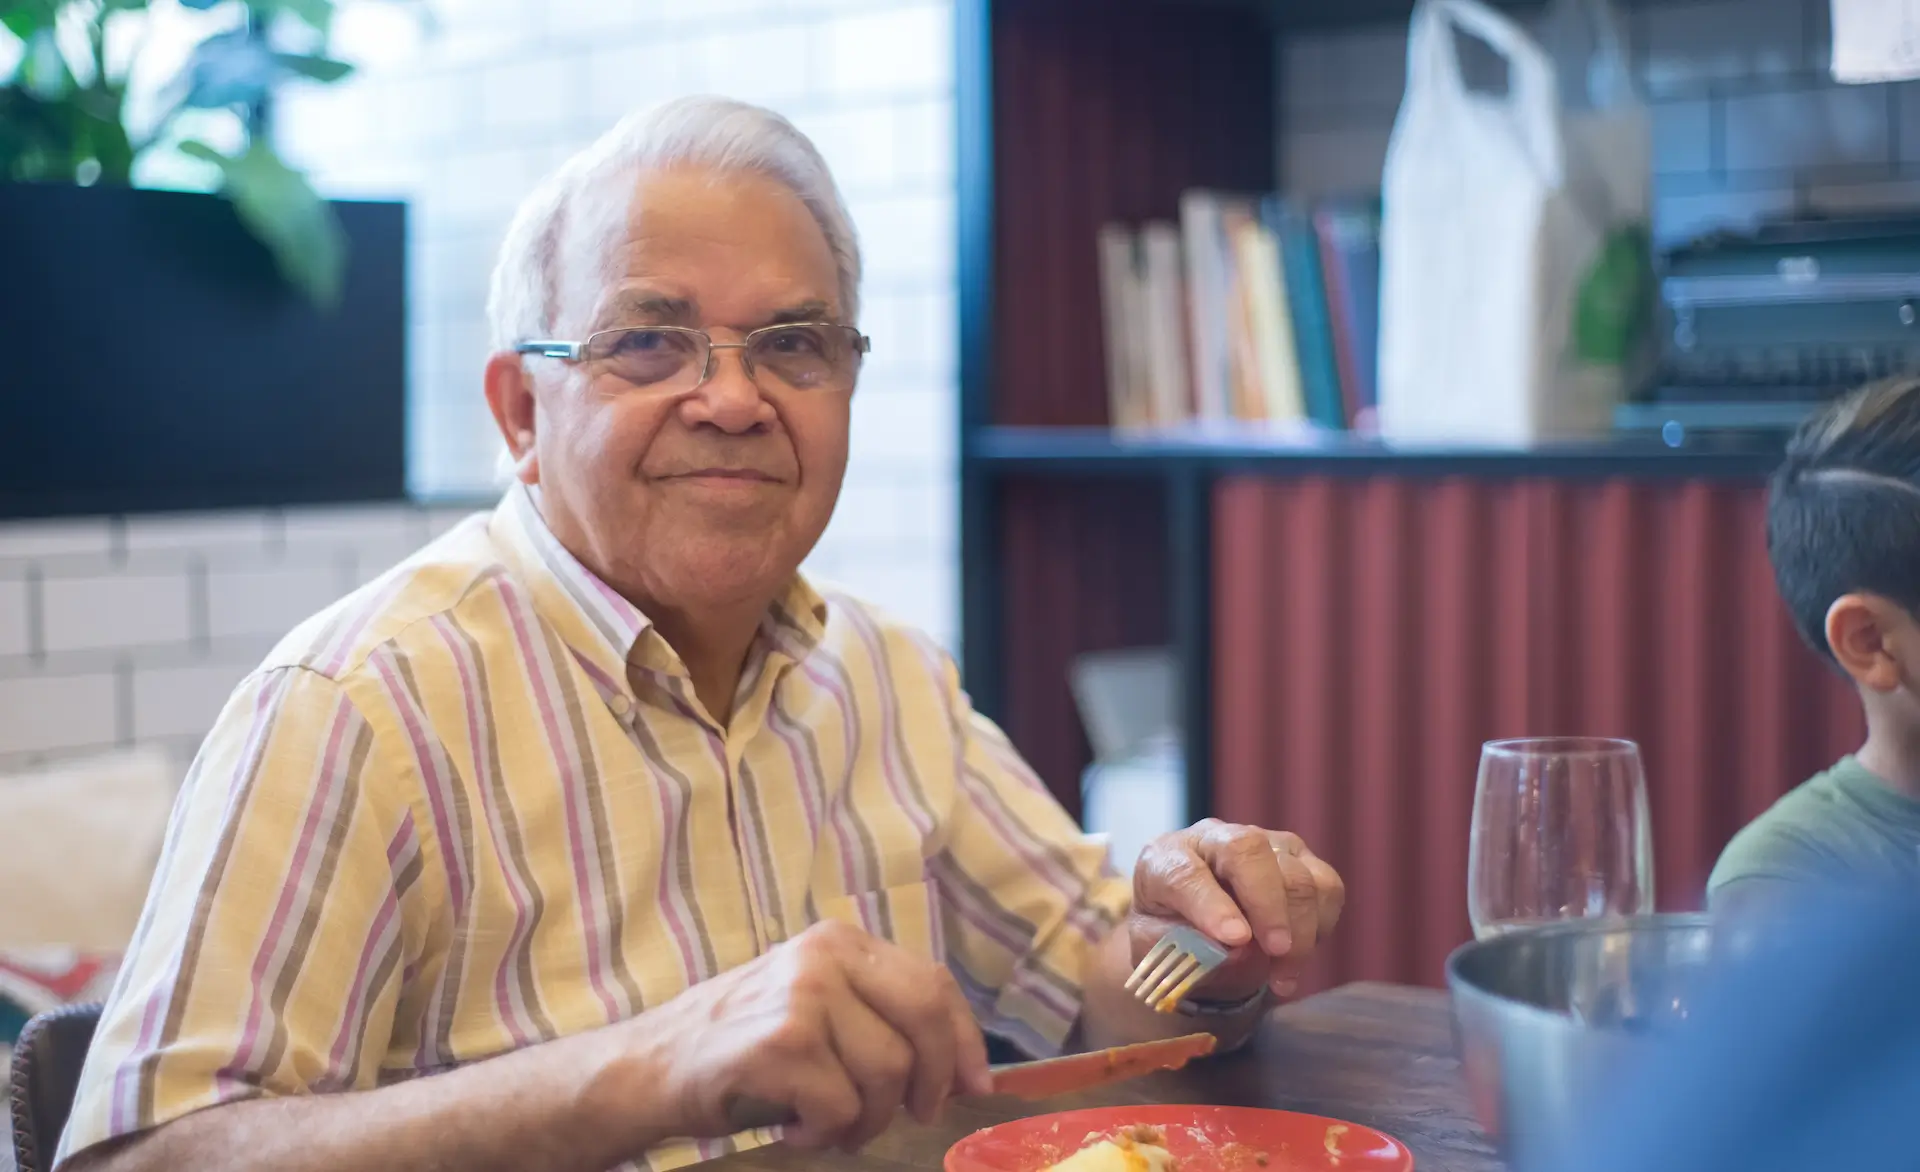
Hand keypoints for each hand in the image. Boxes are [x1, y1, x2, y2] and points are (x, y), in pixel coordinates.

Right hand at [635, 920, 991, 1151]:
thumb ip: (877, 1014)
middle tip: (912, 1115)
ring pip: (887, 1073)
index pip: (932, 984)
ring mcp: (803, 996)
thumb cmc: (740, 1047)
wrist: (650, 1068)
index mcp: (840, 942)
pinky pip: (843, 1107)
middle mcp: (824, 957)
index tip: (975, 1087)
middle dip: (931, 1080)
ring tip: (825, 1123)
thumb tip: (960, 1067)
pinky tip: (791, 1126)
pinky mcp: (782, 1043)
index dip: (964, 1041)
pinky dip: (823, 1133)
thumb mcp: (813, 1005)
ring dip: (866, 1120)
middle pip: (924, 1017)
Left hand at [1130, 821, 1344, 1002]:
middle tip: (1276, 951)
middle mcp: (1214, 840)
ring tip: (1282, 974)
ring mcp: (1263, 845)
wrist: (1195, 926)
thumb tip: (1237, 951)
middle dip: (1268, 905)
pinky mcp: (1300, 859)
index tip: (1235, 939)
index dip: (1212, 905)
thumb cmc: (1172, 935)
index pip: (1186, 872)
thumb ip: (1188, 949)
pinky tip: (1296, 956)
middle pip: (1249, 851)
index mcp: (1165, 859)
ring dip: (1300, 931)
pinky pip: (1327, 889)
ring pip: (1298, 874)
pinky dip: (1321, 928)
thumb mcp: (1160, 951)